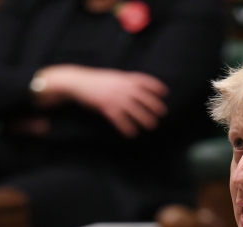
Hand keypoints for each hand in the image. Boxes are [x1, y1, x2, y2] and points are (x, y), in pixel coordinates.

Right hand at [33, 65, 167, 137]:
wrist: (78, 82)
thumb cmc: (95, 81)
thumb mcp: (112, 76)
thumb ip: (125, 81)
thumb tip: (137, 88)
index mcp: (124, 78)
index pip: (145, 81)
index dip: (156, 87)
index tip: (165, 93)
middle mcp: (122, 87)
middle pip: (144, 97)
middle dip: (154, 106)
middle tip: (162, 114)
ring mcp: (115, 98)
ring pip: (135, 110)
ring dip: (145, 119)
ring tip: (152, 126)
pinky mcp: (107, 108)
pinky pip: (120, 120)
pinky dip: (127, 128)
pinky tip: (132, 134)